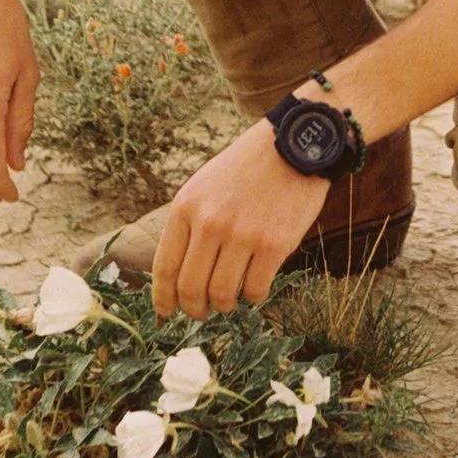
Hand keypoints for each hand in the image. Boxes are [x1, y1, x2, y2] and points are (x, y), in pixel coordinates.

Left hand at [153, 122, 330, 319]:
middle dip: (194, 309)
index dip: (163, 297)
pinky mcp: (274, 245)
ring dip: (224, 305)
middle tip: (202, 312)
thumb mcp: (204, 185)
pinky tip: (255, 287)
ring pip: (222, 294)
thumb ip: (190, 223)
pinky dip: (253, 297)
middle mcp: (210, 223)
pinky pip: (256, 289)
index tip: (165, 312)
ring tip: (230, 300)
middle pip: (191, 288)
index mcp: (187, 207)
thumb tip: (179, 272)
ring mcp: (242, 235)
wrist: (294, 145)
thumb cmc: (248, 168)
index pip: (166, 267)